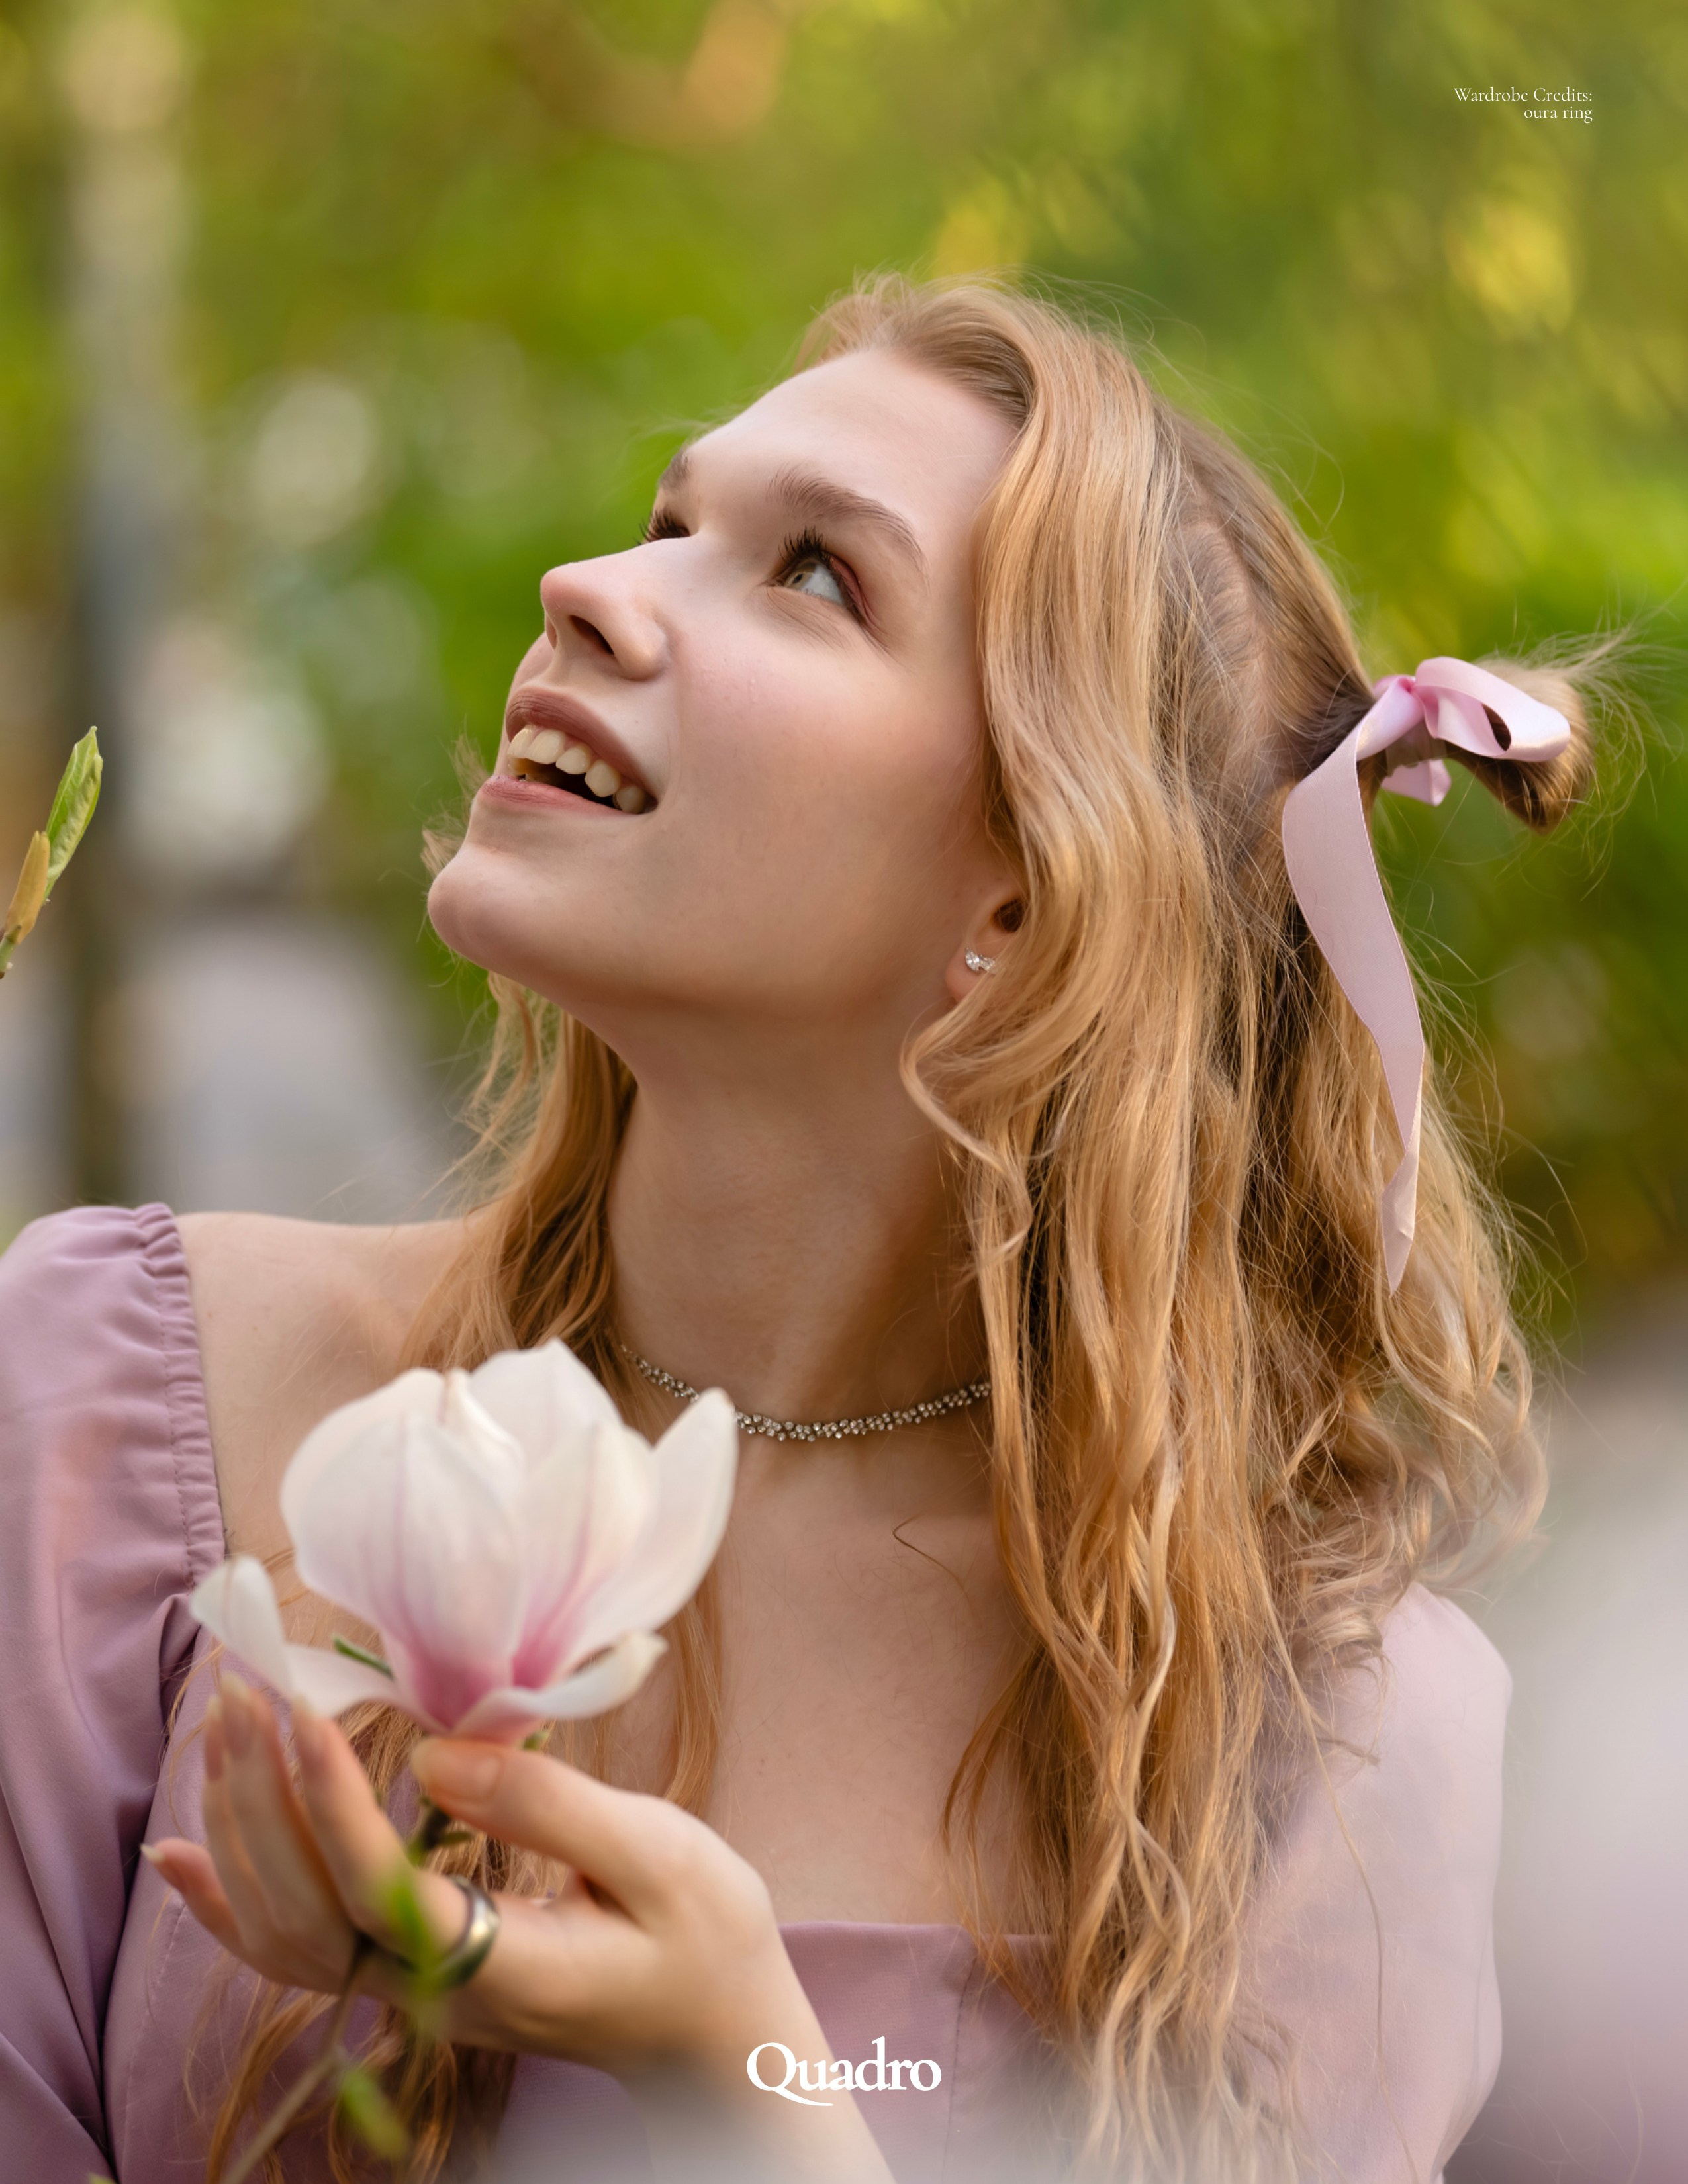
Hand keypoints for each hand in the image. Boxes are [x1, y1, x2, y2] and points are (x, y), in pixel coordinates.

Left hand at [146, 1675, 895, 2177]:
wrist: (715, 2034)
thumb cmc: (704, 1935)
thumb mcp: (658, 1856)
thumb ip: (547, 1807)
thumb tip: (430, 1754)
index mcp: (502, 1966)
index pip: (379, 1891)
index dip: (327, 1801)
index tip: (298, 1710)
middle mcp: (437, 1994)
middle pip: (305, 1914)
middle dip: (260, 1796)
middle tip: (243, 1685)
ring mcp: (416, 1995)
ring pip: (285, 1931)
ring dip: (240, 1828)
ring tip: (223, 1723)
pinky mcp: (412, 1975)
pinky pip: (295, 1948)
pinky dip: (226, 1901)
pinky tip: (177, 1853)